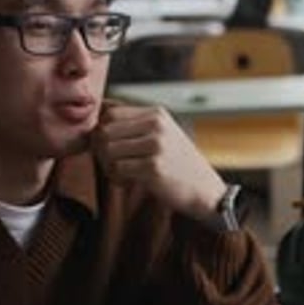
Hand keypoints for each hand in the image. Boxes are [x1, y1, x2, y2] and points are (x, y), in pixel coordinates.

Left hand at [98, 104, 226, 219]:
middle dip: (99, 150)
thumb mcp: (162, 135)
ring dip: (107, 166)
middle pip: (105, 131)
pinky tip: (126, 182)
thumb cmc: (178, 165)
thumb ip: (135, 125)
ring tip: (119, 174)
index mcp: (156, 114)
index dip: (101, 131)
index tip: (106, 147)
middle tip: (109, 164)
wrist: (205, 191)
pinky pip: (117, 169)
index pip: (110, 113)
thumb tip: (98, 117)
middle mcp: (156, 125)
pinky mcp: (153, 167)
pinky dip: (116, 179)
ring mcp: (156, 146)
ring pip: (107, 150)